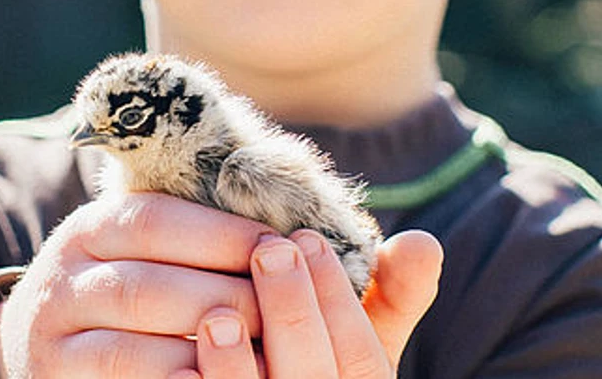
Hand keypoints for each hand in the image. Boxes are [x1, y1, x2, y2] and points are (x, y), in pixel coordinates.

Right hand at [0, 193, 278, 377]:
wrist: (42, 345)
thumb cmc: (120, 294)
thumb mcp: (137, 252)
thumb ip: (191, 242)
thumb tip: (284, 240)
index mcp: (90, 230)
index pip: (154, 221)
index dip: (220, 234)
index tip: (278, 245)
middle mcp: (62, 280)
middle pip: (146, 288)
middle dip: (221, 300)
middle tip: (277, 312)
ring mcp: (53, 339)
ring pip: (128, 351)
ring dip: (201, 357)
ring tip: (261, 357)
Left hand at [180, 229, 442, 378]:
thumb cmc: (307, 368)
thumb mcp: (352, 344)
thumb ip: (391, 298)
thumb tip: (422, 241)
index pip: (362, 359)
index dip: (339, 299)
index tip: (307, 237)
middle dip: (293, 315)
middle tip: (269, 251)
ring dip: (238, 369)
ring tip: (219, 315)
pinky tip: (179, 373)